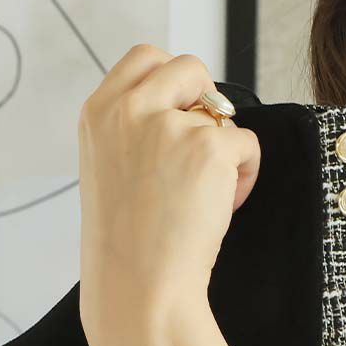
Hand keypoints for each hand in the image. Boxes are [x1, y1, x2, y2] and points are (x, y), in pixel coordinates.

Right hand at [76, 44, 260, 345]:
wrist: (139, 288)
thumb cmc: (128, 245)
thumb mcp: (110, 171)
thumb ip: (136, 131)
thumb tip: (192, 110)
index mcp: (98, 113)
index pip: (145, 58)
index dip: (173, 81)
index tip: (182, 114)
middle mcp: (130, 109)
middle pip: (189, 67)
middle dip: (208, 102)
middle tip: (206, 151)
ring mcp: (169, 125)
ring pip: (222, 114)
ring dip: (226, 152)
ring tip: (208, 198)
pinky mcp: (208, 148)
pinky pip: (247, 144)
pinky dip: (245, 175)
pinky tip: (223, 207)